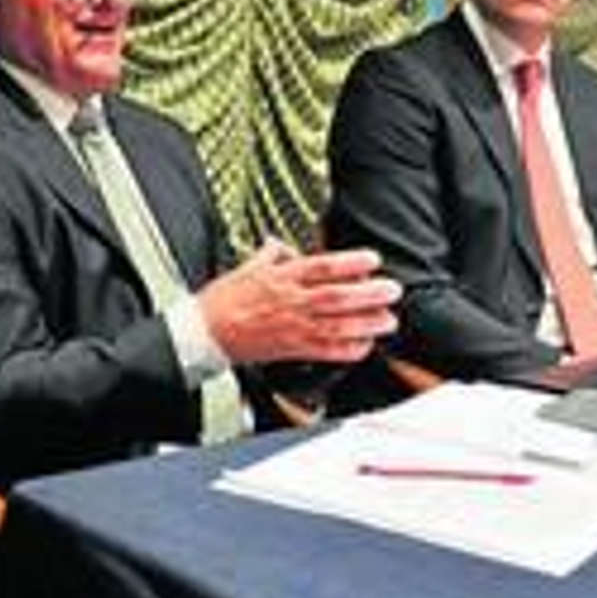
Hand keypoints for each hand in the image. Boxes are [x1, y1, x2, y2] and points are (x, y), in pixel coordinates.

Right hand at [198, 240, 399, 364]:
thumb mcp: (247, 267)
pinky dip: (347, 350)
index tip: (371, 259)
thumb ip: (270, 254)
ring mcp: (292, 327)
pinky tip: (364, 345)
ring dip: (365, 323)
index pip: (320, 267)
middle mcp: (290, 302)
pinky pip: (325, 351)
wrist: (204, 332)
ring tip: (387, 320)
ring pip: (335, 325)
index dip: (349, 263)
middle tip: (391, 290)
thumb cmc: (223, 301)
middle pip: (335, 296)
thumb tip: (283, 246)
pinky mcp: (291, 350)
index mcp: (280, 277)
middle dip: (367, 294)